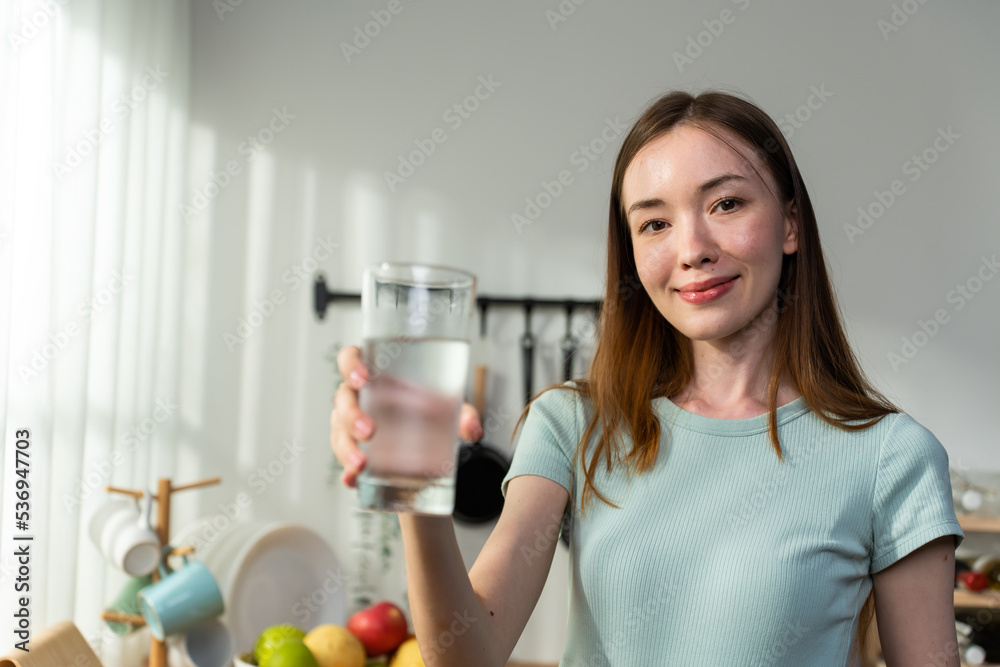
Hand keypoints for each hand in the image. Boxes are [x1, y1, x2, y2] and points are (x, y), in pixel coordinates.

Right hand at [330, 344, 484, 487]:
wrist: (427, 442)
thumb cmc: (429, 410)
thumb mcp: (448, 407)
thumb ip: (462, 414)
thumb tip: (472, 429)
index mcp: (376, 375)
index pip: (351, 359)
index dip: (351, 364)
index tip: (363, 378)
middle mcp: (359, 397)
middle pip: (343, 399)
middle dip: (352, 416)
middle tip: (370, 431)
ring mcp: (350, 424)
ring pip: (338, 432)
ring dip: (346, 449)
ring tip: (361, 466)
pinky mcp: (353, 450)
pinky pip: (343, 461)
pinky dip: (347, 473)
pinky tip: (352, 481)